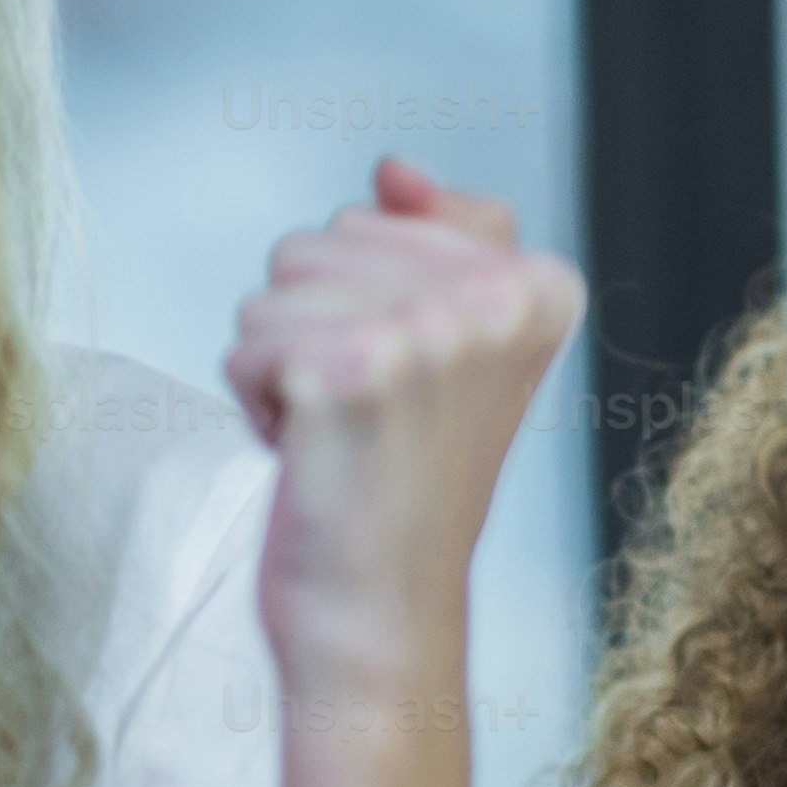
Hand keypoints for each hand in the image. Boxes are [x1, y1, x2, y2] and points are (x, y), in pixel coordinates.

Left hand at [221, 158, 584, 677]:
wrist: (383, 616)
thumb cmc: (405, 486)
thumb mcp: (450, 348)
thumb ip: (439, 240)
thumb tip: (393, 170)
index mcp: (539, 285)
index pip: (380, 215)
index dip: (367, 305)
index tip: (412, 386)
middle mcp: (495, 301)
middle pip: (318, 240)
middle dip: (316, 328)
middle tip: (369, 418)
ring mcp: (424, 334)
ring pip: (272, 290)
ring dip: (283, 367)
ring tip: (342, 436)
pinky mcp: (348, 372)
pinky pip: (246, 345)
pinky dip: (256, 405)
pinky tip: (310, 456)